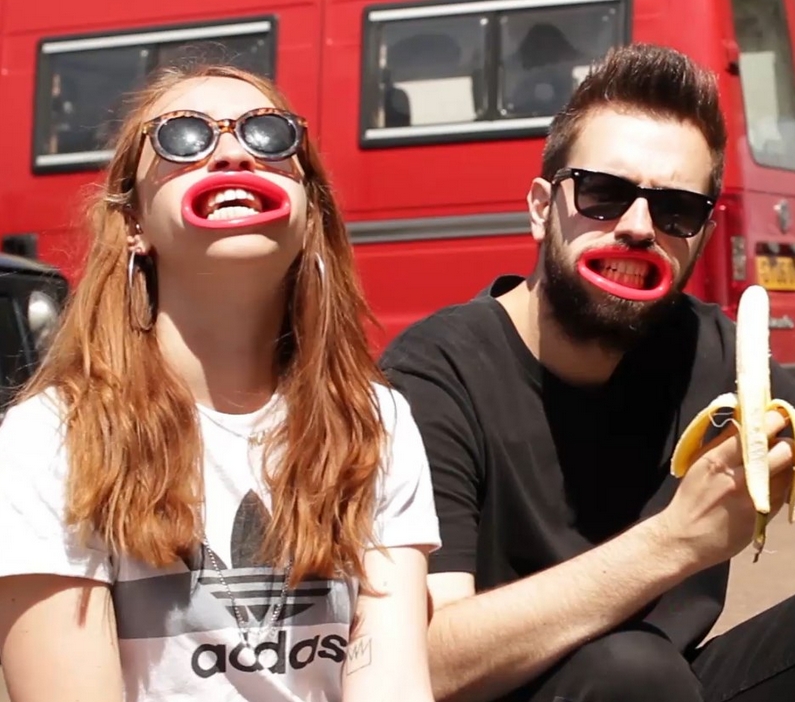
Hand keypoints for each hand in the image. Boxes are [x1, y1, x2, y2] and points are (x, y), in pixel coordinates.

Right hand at [660, 409, 794, 568]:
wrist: (684, 538)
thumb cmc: (690, 498)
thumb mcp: (698, 464)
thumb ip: (722, 442)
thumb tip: (743, 420)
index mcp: (718, 459)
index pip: (757, 430)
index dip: (773, 420)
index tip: (775, 417)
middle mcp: (739, 476)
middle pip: (784, 449)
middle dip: (788, 443)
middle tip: (781, 443)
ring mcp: (755, 497)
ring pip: (789, 470)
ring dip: (788, 464)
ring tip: (776, 464)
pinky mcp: (766, 514)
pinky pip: (786, 491)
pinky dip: (785, 483)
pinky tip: (773, 483)